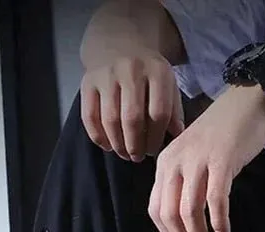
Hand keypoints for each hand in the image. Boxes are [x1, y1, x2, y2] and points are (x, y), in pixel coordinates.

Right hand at [81, 45, 184, 160]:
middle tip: (137, 157)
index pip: (159, 113)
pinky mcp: (87, 81)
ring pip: (110, 119)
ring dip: (118, 144)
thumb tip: (176, 137)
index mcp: (156, 71)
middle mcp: (130, 69)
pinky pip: (90, 116)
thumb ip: (174, 110)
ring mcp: (106, 74)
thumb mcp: (168, 85)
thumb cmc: (148, 74)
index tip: (153, 151)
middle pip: (132, 118)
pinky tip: (108, 145)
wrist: (119, 42)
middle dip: (135, 145)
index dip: (156, 138)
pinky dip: (98, 136)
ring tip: (124, 153)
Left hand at [149, 85, 264, 231]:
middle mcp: (175, 163)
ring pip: (190, 211)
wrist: (248, 101)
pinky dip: (219, 222)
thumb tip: (184, 225)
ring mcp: (198, 161)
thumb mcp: (192, 158)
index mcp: (164, 164)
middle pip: (170, 215)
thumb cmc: (222, 134)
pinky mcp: (221, 161)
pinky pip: (216, 200)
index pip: (156, 210)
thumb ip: (183, 184)